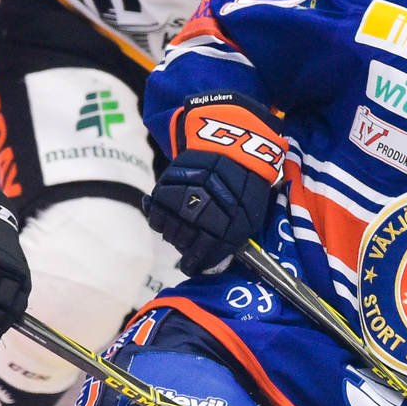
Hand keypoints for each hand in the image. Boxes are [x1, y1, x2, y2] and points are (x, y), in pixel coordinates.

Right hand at [143, 92, 282, 274]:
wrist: (230, 140)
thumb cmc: (245, 179)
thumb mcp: (250, 212)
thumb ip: (233, 238)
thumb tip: (215, 261)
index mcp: (226, 226)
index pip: (204, 255)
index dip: (196, 263)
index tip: (192, 265)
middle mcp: (201, 216)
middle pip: (183, 245)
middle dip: (186, 245)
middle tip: (189, 240)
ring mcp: (181, 202)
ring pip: (169, 232)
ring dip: (173, 233)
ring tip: (180, 225)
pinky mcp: (166, 188)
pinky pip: (155, 215)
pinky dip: (159, 219)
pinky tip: (166, 216)